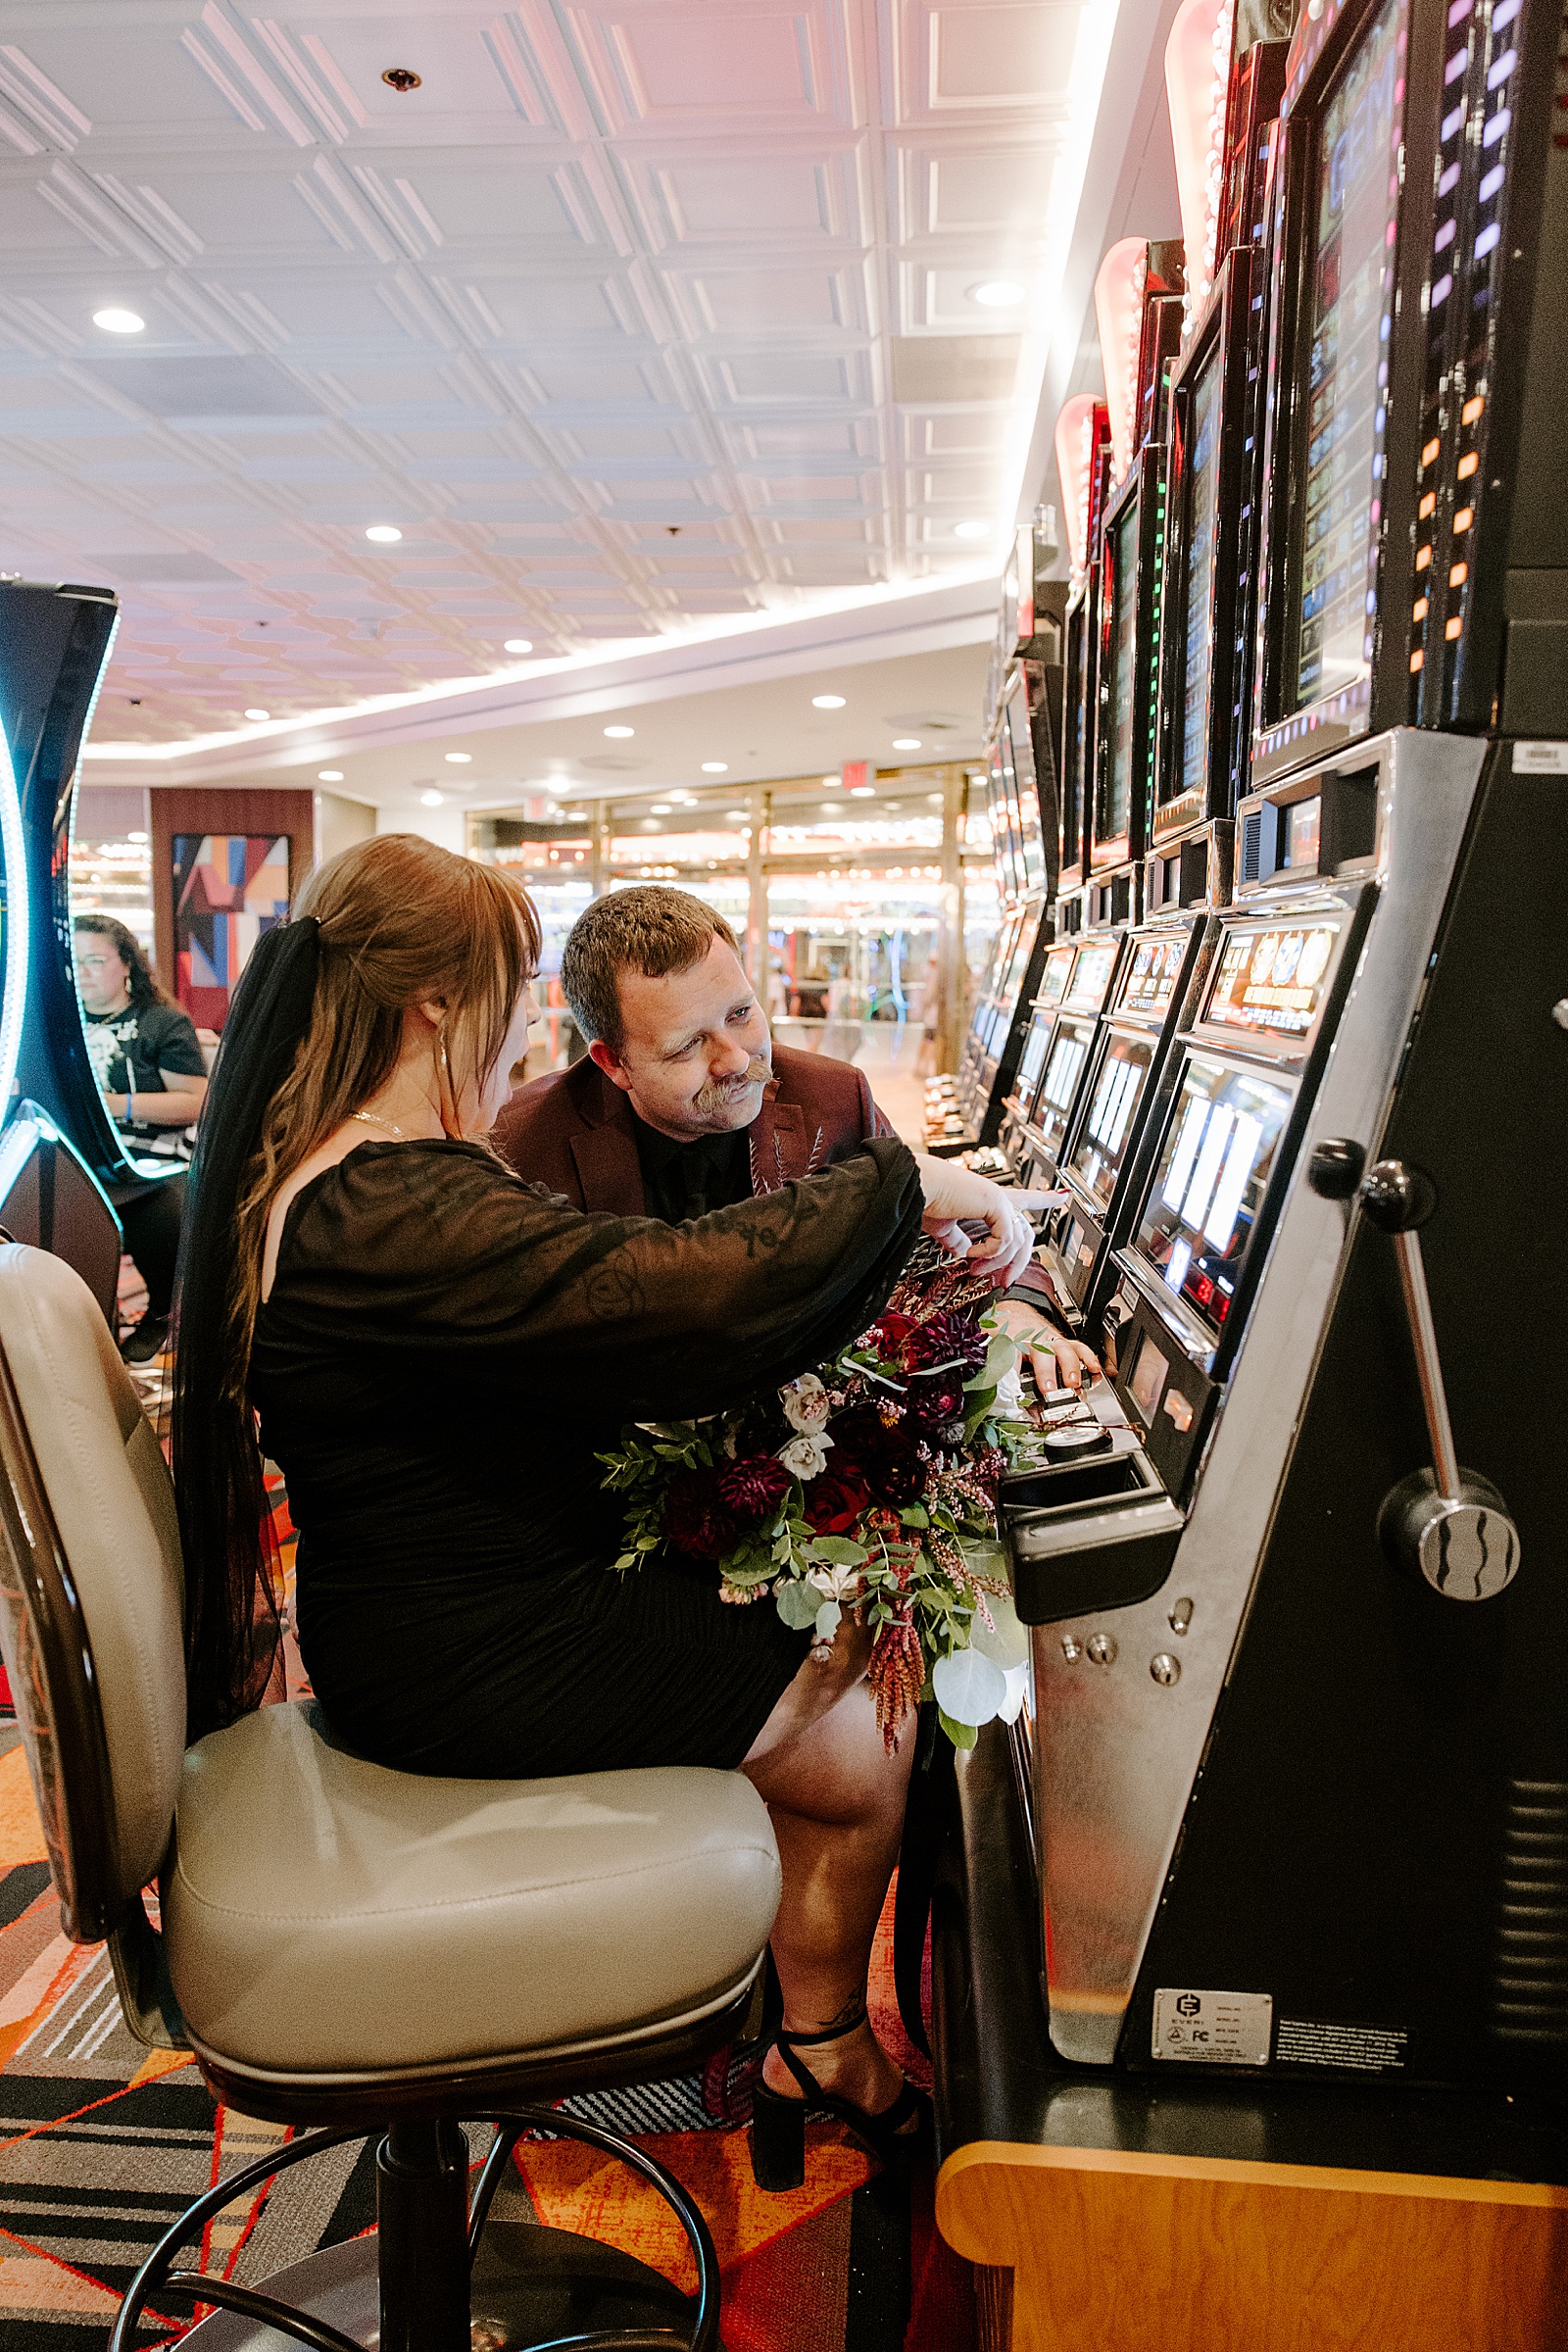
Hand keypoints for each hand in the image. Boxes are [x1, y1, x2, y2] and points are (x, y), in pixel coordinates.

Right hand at [912, 1155, 1059, 1288]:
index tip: (1063, 1195)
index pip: (1023, 1197)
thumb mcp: (943, 1227)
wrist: (913, 1189)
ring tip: (975, 1269)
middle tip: (1004, 1284)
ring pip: (1018, 1242)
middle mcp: (997, 1197)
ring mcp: (999, 1199)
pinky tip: (970, 1254)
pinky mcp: (996, 1203)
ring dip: (997, 1263)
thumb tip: (963, 1253)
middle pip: (1026, 1234)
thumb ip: (957, 1239)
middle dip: (1018, 1263)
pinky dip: (989, 1253)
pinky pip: (1005, 1240)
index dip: (1044, 1198)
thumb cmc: (923, 1200)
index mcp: (986, 1199)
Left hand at [991, 1297, 1101, 1393]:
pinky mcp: (1064, 1341)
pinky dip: (1089, 1358)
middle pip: (1042, 1353)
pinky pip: (1079, 1347)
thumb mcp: (989, 1345)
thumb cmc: (1003, 1332)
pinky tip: (1095, 1370)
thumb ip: (988, 1363)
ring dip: (1070, 1367)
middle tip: (1048, 1390)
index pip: (1009, 1357)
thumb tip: (984, 1387)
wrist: (1016, 1311)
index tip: (1013, 1393)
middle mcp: (1034, 1338)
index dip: (1012, 1375)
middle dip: (1046, 1371)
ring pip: (1063, 1349)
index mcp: (1011, 1340)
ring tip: (1073, 1383)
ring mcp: (1051, 1339)